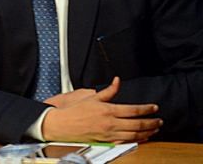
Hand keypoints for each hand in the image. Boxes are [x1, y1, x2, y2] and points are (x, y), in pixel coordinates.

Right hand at [42, 77, 161, 142]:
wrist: (63, 125)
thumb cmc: (75, 111)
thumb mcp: (92, 97)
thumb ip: (108, 90)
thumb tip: (117, 81)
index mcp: (108, 110)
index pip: (133, 110)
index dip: (146, 109)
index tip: (154, 108)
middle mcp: (110, 123)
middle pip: (137, 124)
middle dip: (151, 122)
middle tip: (159, 120)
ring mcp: (109, 134)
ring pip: (134, 134)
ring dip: (147, 132)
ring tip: (154, 129)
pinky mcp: (107, 141)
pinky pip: (126, 142)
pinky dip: (137, 140)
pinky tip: (142, 138)